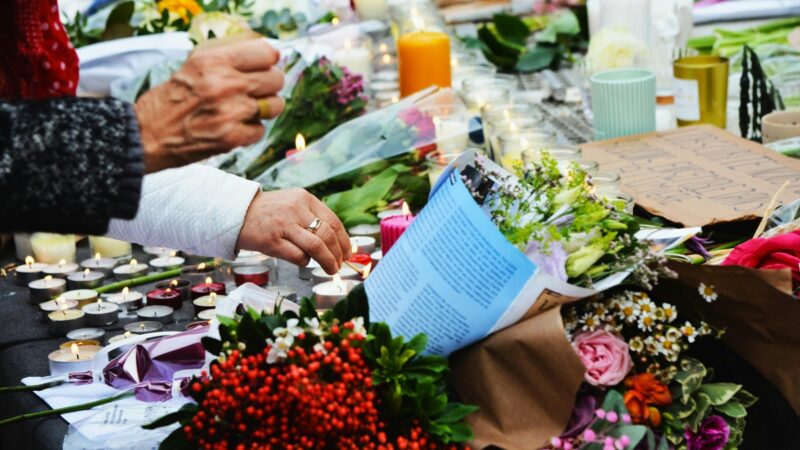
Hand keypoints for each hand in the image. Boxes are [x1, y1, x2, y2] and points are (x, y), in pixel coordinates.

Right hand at [134, 37, 284, 172]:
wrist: (147, 134)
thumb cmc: (172, 98)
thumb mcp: (195, 63)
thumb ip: (229, 54)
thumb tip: (268, 53)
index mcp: (213, 61)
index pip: (266, 52)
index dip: (269, 60)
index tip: (265, 66)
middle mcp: (224, 83)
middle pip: (275, 79)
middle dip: (268, 85)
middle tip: (255, 90)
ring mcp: (230, 112)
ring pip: (274, 105)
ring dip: (263, 109)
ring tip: (244, 110)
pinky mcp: (231, 137)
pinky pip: (261, 130)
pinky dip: (250, 131)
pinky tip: (233, 127)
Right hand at [236, 189, 351, 274]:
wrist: (237, 213)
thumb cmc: (268, 212)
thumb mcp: (292, 203)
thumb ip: (312, 216)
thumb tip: (336, 241)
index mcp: (304, 198)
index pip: (333, 221)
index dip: (344, 240)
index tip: (347, 253)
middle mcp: (296, 209)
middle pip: (327, 235)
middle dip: (338, 254)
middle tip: (340, 265)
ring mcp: (284, 225)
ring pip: (316, 246)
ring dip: (328, 261)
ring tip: (331, 269)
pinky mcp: (272, 241)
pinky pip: (298, 256)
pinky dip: (305, 262)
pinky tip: (303, 261)